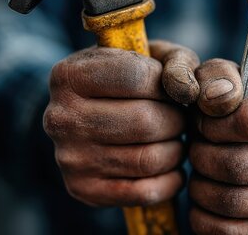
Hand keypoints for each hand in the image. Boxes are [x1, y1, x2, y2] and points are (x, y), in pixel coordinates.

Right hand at [44, 40, 199, 205]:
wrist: (95, 114)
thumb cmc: (134, 79)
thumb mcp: (154, 56)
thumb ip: (177, 63)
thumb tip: (187, 93)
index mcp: (70, 75)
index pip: (138, 77)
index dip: (165, 84)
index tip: (166, 89)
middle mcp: (60, 118)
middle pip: (145, 122)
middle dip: (175, 119)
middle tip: (177, 117)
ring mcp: (69, 158)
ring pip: (149, 159)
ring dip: (176, 149)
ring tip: (173, 138)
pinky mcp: (83, 190)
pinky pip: (145, 192)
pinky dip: (170, 180)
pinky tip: (170, 166)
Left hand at [188, 59, 247, 233]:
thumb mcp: (239, 83)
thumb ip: (219, 76)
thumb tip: (213, 100)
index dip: (212, 122)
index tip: (205, 122)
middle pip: (236, 165)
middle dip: (201, 155)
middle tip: (197, 148)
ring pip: (229, 201)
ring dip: (200, 186)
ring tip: (202, 172)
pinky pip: (228, 231)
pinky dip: (203, 217)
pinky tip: (207, 199)